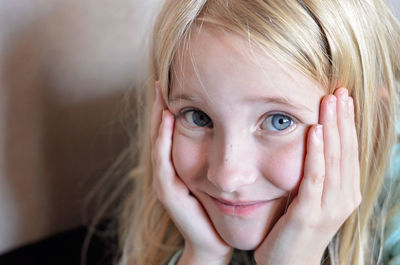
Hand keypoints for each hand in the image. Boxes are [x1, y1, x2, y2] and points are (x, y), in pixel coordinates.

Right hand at [151, 83, 232, 264]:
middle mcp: (169, 169)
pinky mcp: (169, 191)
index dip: (172, 107)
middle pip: (161, 131)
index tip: (176, 82)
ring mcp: (166, 180)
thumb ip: (221, 153)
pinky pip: (164, 161)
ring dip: (159, 118)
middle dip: (161, 106)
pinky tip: (169, 120)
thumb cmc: (219, 207)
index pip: (172, 130)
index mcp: (180, 163)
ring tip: (162, 93)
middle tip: (163, 81)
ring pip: (159, 142)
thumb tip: (239, 125)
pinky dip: (164, 140)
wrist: (214, 240)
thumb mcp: (218, 176)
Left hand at [254, 88, 361, 264]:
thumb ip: (315, 174)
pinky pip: (316, 177)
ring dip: (333, 127)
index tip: (343, 97)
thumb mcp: (311, 197)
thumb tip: (311, 142)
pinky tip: (315, 131)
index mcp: (347, 192)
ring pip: (334, 159)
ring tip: (330, 101)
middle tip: (340, 90)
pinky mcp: (311, 213)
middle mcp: (345, 197)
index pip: (349, 150)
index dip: (348, 123)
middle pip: (346, 149)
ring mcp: (330, 206)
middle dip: (343, 118)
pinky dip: (316, 153)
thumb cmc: (295, 228)